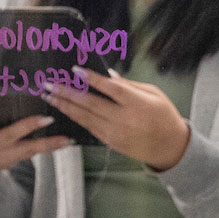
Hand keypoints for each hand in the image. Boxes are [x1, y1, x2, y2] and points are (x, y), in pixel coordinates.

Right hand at [0, 93, 72, 191]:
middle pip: (9, 136)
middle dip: (28, 127)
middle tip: (47, 119)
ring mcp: (2, 158)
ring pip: (27, 150)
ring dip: (48, 144)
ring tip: (65, 139)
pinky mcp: (13, 162)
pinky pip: (31, 154)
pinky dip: (47, 148)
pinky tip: (61, 143)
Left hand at [42, 68, 192, 169]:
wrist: (170, 147)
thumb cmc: (164, 116)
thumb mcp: (153, 94)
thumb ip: (129, 85)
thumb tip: (107, 75)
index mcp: (137, 104)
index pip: (110, 89)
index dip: (91, 79)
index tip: (75, 70)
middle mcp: (124, 119)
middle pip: (91, 104)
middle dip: (67, 93)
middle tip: (49, 84)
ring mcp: (115, 133)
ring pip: (85, 117)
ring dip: (64, 106)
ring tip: (49, 96)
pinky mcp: (110, 142)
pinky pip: (89, 128)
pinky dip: (75, 118)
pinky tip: (63, 109)